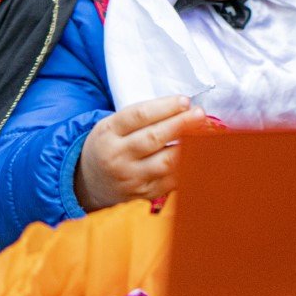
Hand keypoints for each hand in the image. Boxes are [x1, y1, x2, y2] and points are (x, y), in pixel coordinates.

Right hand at [75, 96, 204, 211]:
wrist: (89, 183)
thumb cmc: (110, 146)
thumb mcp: (113, 126)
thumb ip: (142, 117)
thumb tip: (183, 108)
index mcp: (108, 132)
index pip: (138, 115)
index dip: (165, 107)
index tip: (185, 101)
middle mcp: (117, 157)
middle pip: (153, 138)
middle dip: (181, 124)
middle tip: (200, 114)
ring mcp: (130, 178)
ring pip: (165, 163)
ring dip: (189, 147)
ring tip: (206, 134)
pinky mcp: (143, 195)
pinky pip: (171, 181)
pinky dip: (187, 167)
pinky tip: (199, 155)